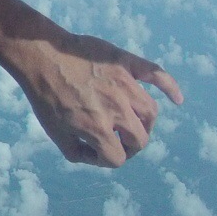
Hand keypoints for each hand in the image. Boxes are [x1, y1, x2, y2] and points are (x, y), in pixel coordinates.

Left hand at [12, 31, 183, 165]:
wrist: (40, 56)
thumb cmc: (43, 94)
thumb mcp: (52, 131)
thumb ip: (75, 151)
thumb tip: (94, 155)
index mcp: (98, 128)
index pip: (117, 158)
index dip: (104, 159)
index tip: (92, 150)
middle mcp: (117, 109)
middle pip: (139, 138)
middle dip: (129, 146)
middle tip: (117, 141)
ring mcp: (125, 85)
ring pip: (149, 112)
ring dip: (144, 123)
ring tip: (132, 124)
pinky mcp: (126, 64)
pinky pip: (156, 74)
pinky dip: (170, 87)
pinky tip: (176, 99)